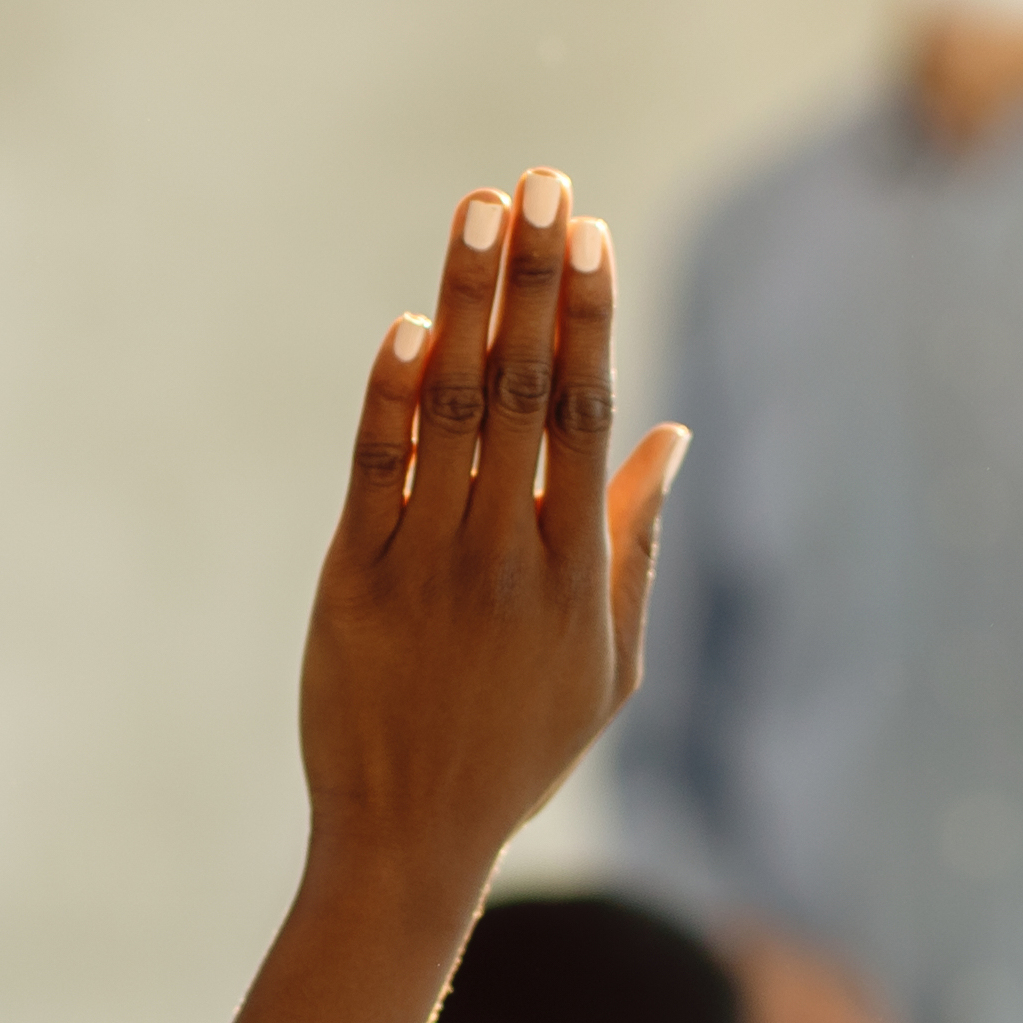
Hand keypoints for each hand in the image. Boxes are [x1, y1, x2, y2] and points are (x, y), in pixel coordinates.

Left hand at [236, 170, 690, 1022]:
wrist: (409, 839)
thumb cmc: (519, 751)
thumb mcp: (608, 665)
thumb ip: (634, 541)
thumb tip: (671, 433)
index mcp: (575, 574)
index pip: (590, 416)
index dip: (591, 316)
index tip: (591, 232)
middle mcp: (505, 559)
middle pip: (528, 392)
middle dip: (534, 278)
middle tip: (538, 183)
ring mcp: (426, 567)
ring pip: (455, 413)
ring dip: (468, 305)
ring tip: (477, 212)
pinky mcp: (352, 583)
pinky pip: (374, 472)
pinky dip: (391, 397)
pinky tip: (411, 327)